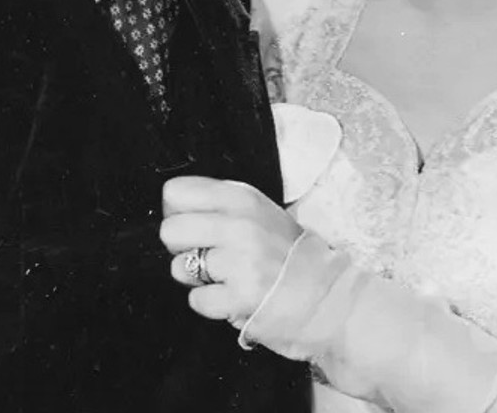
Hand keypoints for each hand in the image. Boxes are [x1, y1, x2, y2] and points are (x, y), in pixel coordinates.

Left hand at [160, 176, 303, 325]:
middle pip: (169, 230)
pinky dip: (211, 303)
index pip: (175, 193)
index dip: (179, 213)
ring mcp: (239, 261)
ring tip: (227, 277)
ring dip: (197, 279)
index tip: (195, 226)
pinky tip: (233, 296)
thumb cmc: (290, 255)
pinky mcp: (239, 296)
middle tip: (208, 256)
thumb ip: (220, 205)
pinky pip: (196, 300)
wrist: (327, 296)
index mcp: (242, 197)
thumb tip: (173, 210)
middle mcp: (240, 224)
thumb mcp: (260, 212)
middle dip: (182, 248)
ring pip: (178, 267)